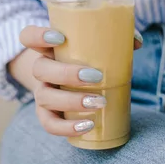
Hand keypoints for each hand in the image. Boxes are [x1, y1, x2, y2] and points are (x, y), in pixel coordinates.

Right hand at [12, 25, 142, 136]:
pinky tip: (88, 125)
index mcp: (48, 47)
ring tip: (99, 102)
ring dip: (72, 101)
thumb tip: (137, 43)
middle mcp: (41, 69)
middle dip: (67, 74)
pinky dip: (67, 127)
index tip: (61, 38)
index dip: (37, 36)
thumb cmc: (86, 59)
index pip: (27, 36)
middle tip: (96, 76)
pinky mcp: (47, 114)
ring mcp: (42, 92)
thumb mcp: (95, 45)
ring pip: (44, 97)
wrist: (70, 83)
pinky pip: (49, 124)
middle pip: (40, 68)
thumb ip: (116, 37)